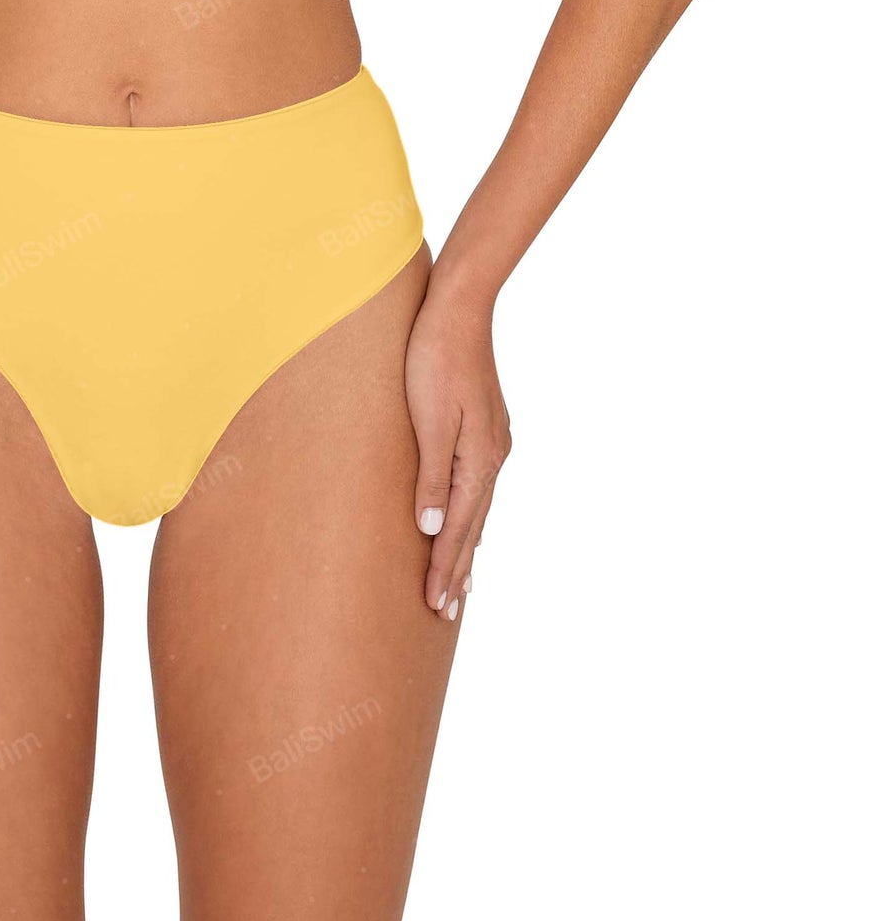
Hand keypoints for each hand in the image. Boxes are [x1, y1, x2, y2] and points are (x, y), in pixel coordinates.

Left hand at [404, 275, 511, 620]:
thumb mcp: (428, 418)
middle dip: (459, 569)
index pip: (458, 528)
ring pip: (478, 509)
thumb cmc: (434, 358)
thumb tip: (428, 529)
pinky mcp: (484, 429)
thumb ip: (430, 476)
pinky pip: (478, 488)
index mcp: (479, 460)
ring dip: (467, 547)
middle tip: (446, 613)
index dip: (445, 568)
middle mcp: (492, 457)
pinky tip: (466, 521)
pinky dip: (471, 516)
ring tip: (461, 584)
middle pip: (473, 526)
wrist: (459, 308)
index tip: (434, 606)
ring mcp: (492, 443)